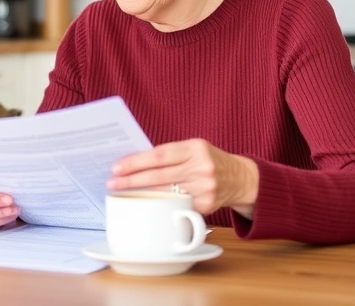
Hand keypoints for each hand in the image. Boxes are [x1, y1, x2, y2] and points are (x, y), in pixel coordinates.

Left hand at [106, 139, 259, 217]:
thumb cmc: (208, 160)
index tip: (117, 167)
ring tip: (122, 192)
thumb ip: (170, 154)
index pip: (159, 155)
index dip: (136, 162)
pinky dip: (160, 204)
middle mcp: (201, 167)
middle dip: (132, 180)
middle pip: (159, 175)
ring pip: (165, 192)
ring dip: (141, 193)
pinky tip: (145, 203)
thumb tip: (134, 162)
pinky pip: (177, 205)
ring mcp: (205, 188)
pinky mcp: (206, 205)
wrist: (241, 178)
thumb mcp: (193, 148)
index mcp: (195, 148)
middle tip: (112, 182)